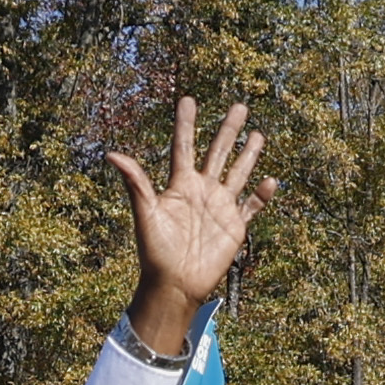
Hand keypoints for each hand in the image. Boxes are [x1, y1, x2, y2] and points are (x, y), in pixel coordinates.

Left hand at [101, 95, 266, 362]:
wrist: (174, 284)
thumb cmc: (155, 251)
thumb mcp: (145, 213)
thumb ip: (136, 183)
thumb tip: (113, 154)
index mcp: (179, 185)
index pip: (183, 147)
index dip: (186, 124)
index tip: (189, 99)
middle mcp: (202, 191)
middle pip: (218, 153)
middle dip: (228, 130)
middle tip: (239, 106)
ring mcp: (220, 207)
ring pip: (238, 174)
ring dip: (249, 155)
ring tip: (258, 133)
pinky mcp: (234, 226)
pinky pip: (251, 206)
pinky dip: (262, 195)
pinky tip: (271, 181)